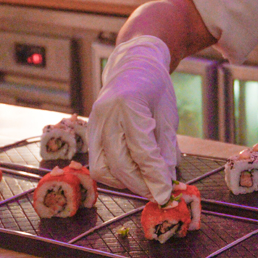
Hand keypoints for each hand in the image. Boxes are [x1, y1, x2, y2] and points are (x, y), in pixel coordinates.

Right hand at [88, 35, 178, 204]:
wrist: (133, 64)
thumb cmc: (155, 87)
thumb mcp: (167, 116)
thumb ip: (166, 149)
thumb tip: (166, 181)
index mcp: (130, 104)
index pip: (142, 151)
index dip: (155, 177)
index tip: (166, 194)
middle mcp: (107, 114)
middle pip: (119, 164)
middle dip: (140, 184)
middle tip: (158, 193)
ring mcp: (94, 122)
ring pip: (102, 169)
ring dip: (124, 183)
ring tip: (146, 183)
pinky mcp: (90, 130)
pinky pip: (97, 161)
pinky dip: (114, 174)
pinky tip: (132, 173)